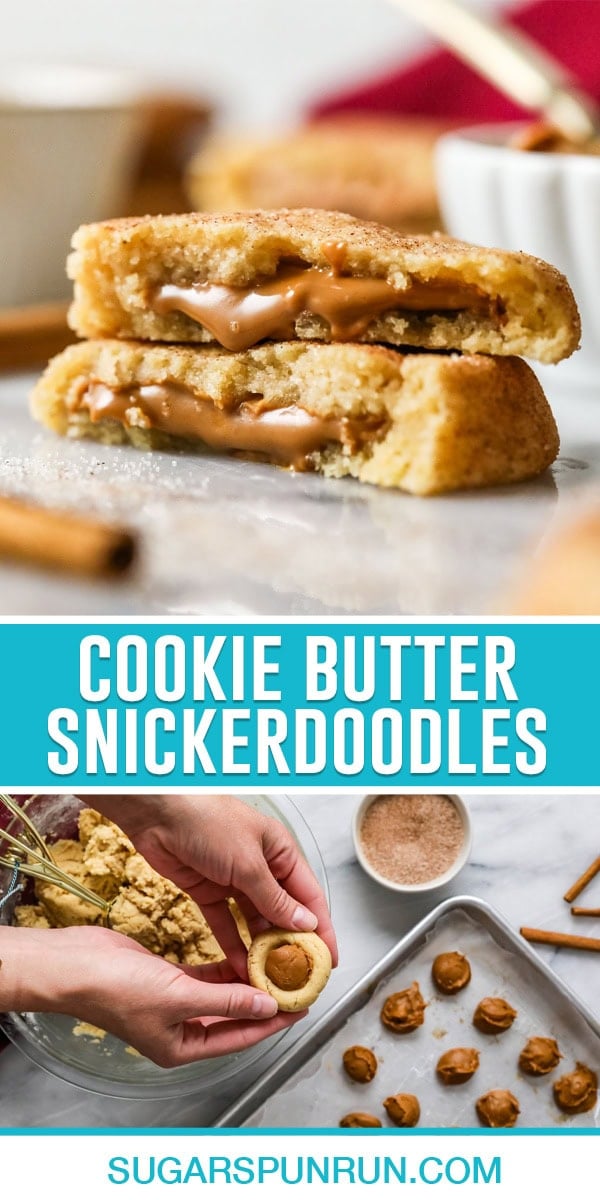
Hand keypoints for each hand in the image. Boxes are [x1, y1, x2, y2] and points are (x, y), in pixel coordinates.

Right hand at [0, 925, 304, 1067]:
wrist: (76, 964)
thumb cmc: (117, 988)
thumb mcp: (180, 995)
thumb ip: (227, 1000)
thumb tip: (267, 1005)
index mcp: (181, 1048)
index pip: (240, 1038)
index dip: (271, 1022)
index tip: (299, 1006)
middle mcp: (179, 1030)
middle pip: (234, 1018)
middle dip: (264, 1001)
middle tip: (294, 983)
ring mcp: (172, 1005)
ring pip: (221, 996)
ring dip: (246, 982)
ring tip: (276, 967)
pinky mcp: (165, 980)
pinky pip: (204, 978)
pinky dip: (224, 969)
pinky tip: (243, 955)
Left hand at [98, 794, 337, 976]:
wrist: (157, 813)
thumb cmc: (208, 821)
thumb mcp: (248, 864)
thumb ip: (275, 898)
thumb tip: (304, 924)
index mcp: (280, 851)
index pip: (309, 895)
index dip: (321, 928)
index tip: (328, 958)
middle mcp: (261, 866)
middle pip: (283, 911)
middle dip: (291, 943)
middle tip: (298, 976)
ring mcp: (234, 880)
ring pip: (255, 921)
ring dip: (262, 948)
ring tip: (270, 978)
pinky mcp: (208, 891)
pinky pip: (226, 923)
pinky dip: (233, 944)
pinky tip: (240, 966)